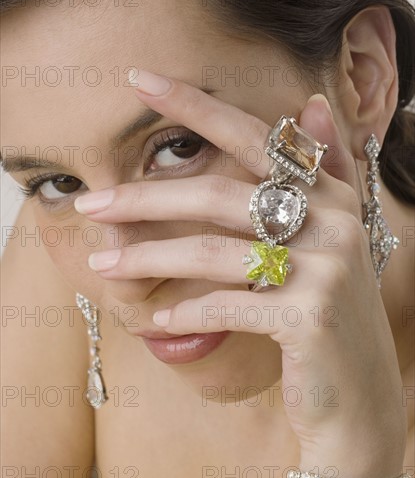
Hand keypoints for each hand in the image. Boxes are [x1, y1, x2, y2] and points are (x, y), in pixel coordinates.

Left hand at [75, 70, 406, 477]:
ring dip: (147, 259)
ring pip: (211, 252)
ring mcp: (325, 270)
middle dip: (145, 198)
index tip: (140, 81)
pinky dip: (182, 314)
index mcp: (330, 196)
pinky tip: (156, 321)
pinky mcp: (309, 318)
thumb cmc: (328, 316)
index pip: (255, 136)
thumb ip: (325, 171)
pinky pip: (224, 306)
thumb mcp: (331, 240)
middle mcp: (333, 222)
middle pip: (219, 194)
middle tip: (91, 205)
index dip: (197, 105)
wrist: (360, 396)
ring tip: (103, 266)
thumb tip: (310, 103)